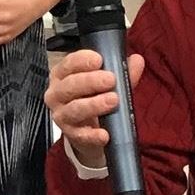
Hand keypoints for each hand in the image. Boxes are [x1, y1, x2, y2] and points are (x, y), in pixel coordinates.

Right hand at [45, 46, 143, 169]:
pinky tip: (104, 134)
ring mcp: (62, 115)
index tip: (99, 60)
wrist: (89, 130)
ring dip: (94, 104)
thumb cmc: (94, 98)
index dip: (83, 60)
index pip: (69, 64)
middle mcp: (57, 94)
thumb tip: (137, 60)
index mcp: (63, 75)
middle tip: (111, 80)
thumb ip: (122, 72)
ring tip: (113, 100)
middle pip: (70, 85)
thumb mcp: (108, 83)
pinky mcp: (71, 134)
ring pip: (74, 109)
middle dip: (90, 81)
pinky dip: (93, 135)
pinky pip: (81, 135)